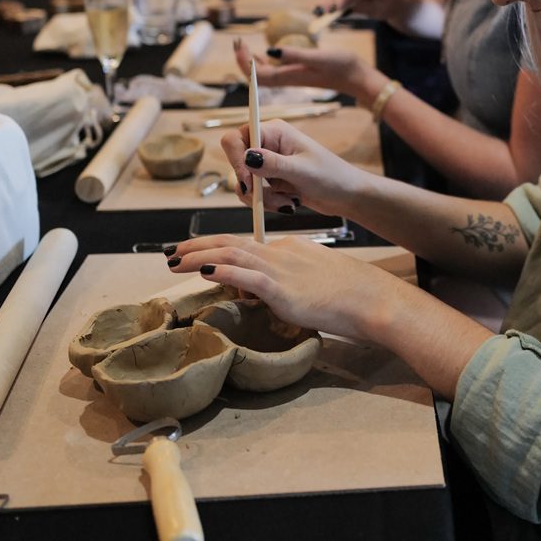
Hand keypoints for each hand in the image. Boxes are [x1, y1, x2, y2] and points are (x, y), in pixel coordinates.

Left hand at [167, 234, 405, 341]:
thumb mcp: (315, 281)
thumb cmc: (351, 295)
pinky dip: (222, 270)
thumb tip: (265, 295)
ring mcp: (281, 269)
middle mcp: (281, 253)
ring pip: (231, 254)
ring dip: (198, 256)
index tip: (194, 254)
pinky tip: (203, 271)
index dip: (216, 248)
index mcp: (288, 250)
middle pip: (230, 242)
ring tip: (174, 260)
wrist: (371, 298)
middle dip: (196, 246)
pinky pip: (246, 275)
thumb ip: (288, 284)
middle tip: (170, 252)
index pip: (245, 246)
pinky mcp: (282, 288)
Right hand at [219, 117, 373, 216]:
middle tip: (267, 199)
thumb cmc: (331, 176)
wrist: (346, 196)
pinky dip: (266, 203)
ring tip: (288, 202)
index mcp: (274, 131)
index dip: (236, 159)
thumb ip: (272, 164)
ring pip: (243, 183)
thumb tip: (247, 157)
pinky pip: (254, 194)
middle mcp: (267, 143)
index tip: (248, 181)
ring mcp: (268, 163)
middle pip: (237, 163)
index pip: (236, 138)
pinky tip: (289, 203)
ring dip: (261, 198)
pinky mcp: (270, 180)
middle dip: (250, 186)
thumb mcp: (301, 170)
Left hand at [233, 36, 378, 100]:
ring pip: (264, 73)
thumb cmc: (342, 66)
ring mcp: (293, 77)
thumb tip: (269, 50)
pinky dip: (265, 61)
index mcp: (289, 76)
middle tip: (238, 41)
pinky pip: (275, 70)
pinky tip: (267, 51)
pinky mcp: (300, 74)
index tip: (240, 45)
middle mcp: (288, 79)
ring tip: (246, 45)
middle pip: (256, 75)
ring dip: (252, 61)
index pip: (257, 74)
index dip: (243, 62)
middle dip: (243, 60)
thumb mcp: (318, 56)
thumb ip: (294, 54)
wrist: (358, 79)